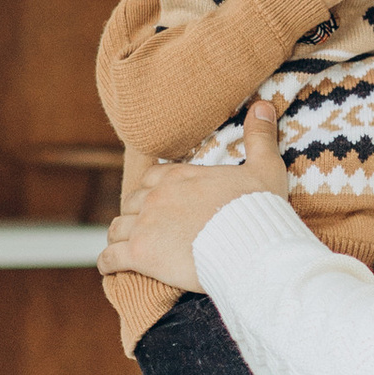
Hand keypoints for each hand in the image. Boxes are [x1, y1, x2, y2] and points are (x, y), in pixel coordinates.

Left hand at [102, 107, 288, 291]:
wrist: (249, 245)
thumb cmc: (258, 210)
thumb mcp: (265, 169)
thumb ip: (260, 138)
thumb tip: (263, 106)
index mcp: (179, 177)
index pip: (152, 177)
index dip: (152, 189)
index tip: (156, 199)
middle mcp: (156, 197)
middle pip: (132, 202)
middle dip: (135, 214)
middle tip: (143, 228)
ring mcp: (144, 225)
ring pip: (116, 229)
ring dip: (119, 237)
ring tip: (124, 247)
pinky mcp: (139, 254)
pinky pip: (110, 258)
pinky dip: (108, 263)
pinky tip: (110, 268)